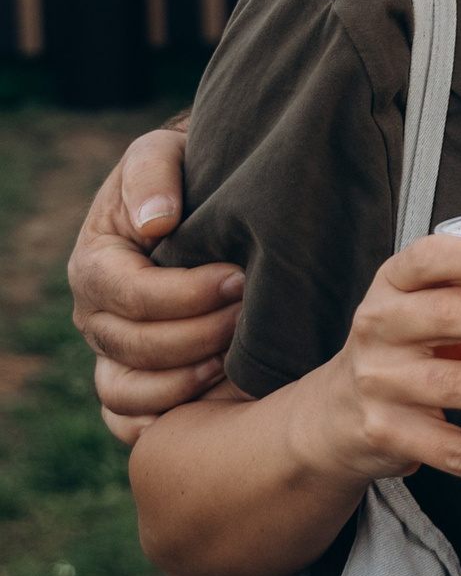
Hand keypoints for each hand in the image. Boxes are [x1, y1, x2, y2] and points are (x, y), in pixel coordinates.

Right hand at [69, 126, 239, 446]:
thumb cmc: (187, 174)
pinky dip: (161, 422)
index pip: (128, 294)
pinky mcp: (134, 383)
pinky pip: (128, 422)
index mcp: (95, 262)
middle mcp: (95, 314)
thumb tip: (157, 221)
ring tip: (232, 363)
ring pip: (125, 392)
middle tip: (249, 318)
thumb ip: (153, 175)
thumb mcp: (165, 153)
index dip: (184, 295)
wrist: (207, 202)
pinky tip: (209, 407)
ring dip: (180, 384)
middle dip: (196, 336)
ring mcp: (111, 354)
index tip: (238, 279)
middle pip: (132, 347)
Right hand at [283, 233, 460, 507]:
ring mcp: (382, 383)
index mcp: (394, 284)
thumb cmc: (399, 345)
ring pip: (458, 386)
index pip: (428, 259)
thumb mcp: (418, 304)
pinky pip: (453, 453)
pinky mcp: (390, 434)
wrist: (333, 415)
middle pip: (450, 317)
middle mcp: (380, 327)